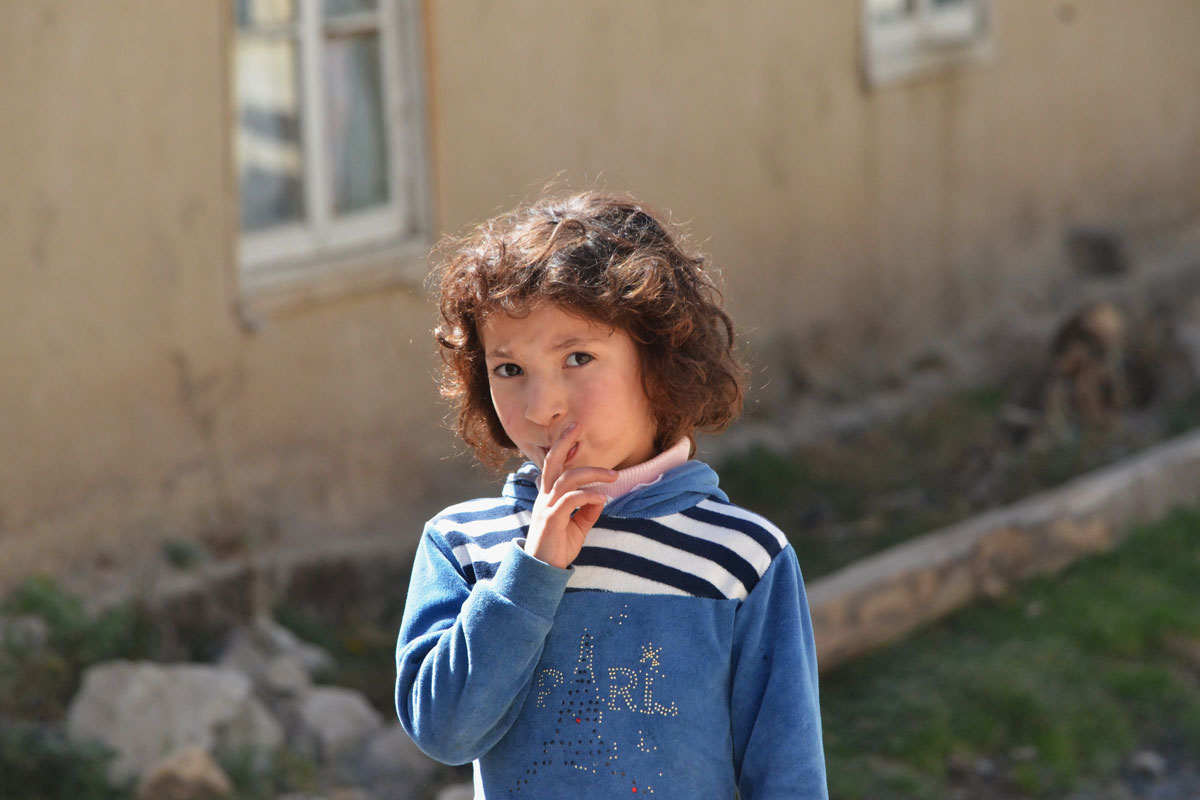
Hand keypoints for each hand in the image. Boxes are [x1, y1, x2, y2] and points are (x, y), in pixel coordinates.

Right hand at [524, 423, 616, 569]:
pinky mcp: (552, 519)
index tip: (575, 430)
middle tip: (578, 425)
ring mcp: (547, 507)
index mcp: (549, 495)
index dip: (562, 446)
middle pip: (552, 461)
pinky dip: (588, 496)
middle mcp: (545, 497)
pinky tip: (602, 498)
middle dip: (564, 441)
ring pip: (567, 479)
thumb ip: (588, 510)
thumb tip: (602, 496)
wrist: (543, 570)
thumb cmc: (558, 546)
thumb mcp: (577, 526)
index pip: (554, 465)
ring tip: (613, 475)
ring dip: (592, 473)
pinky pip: (570, 500)